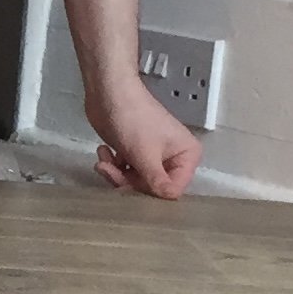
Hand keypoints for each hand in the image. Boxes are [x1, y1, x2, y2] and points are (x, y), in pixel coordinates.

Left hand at [88, 82, 203, 198]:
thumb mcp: (146, 155)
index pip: (174, 189)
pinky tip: (104, 152)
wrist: (108, 95)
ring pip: (135, 182)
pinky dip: (112, 165)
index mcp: (188, 155)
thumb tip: (169, 198)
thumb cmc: (133, 120)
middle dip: (126, 182)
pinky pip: (125, 172)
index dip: (151, 191)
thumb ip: (157, 182)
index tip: (132, 183)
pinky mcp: (135, 153)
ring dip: (115, 174)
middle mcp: (175, 157)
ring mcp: (154, 156)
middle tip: (109, 170)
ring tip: (104, 160)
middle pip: (152, 188)